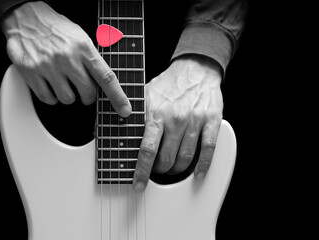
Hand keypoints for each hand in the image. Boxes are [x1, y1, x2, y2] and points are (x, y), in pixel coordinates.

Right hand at [1, 1, 130, 115]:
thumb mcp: (81, 37)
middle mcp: (67, 57)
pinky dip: (51, 97)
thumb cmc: (56, 29)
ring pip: (67, 99)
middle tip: (83, 89)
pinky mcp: (31, 73)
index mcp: (83, 48)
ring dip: (68, 95)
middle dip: (87, 96)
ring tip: (63, 82)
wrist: (26, 18)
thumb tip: (106, 83)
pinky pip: (48, 98)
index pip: (106, 77)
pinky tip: (51, 84)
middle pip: (87, 93)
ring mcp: (48, 66)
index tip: (125, 110)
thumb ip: (93, 59)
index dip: (117, 96)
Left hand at [133, 55, 223, 191]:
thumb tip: (107, 131)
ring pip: (185, 158)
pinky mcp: (211, 121)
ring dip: (176, 169)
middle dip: (159, 170)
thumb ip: (129, 116)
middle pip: (166, 158)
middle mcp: (175, 118)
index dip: (141, 170)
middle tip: (156, 170)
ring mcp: (194, 121)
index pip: (147, 149)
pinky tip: (197, 173)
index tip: (138, 183)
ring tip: (171, 168)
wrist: (194, 69)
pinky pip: (208, 150)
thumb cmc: (167, 85)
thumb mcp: (143, 96)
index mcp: (155, 113)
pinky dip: (202, 165)